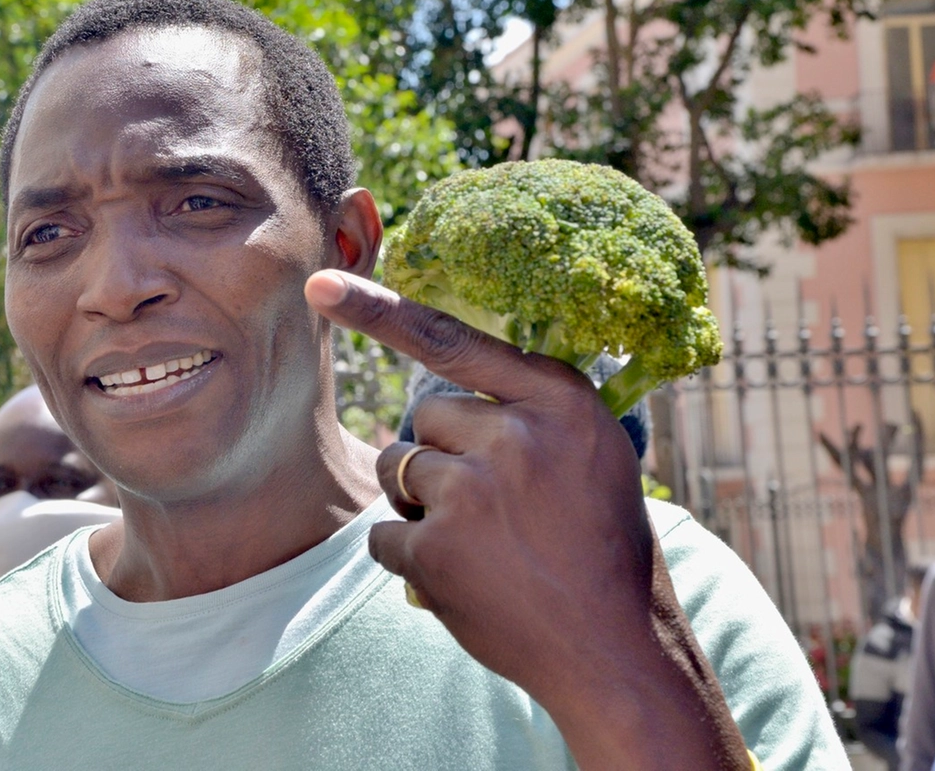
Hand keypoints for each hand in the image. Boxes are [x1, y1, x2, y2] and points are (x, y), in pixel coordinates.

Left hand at [305, 269, 746, 769]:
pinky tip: (461, 577)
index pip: (454, 340)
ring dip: (421, 502)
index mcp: (559, 401)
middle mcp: (514, 435)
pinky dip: (410, 557)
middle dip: (440, 451)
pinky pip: (385, 534)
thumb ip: (529, 413)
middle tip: (490, 501)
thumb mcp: (592, 455)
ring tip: (481, 540)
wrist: (615, 648)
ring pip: (398, 468)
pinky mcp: (437, 551)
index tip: (318, 285)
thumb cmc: (603, 545)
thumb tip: (442, 394)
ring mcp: (472, 493)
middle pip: (425, 414)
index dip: (378, 310)